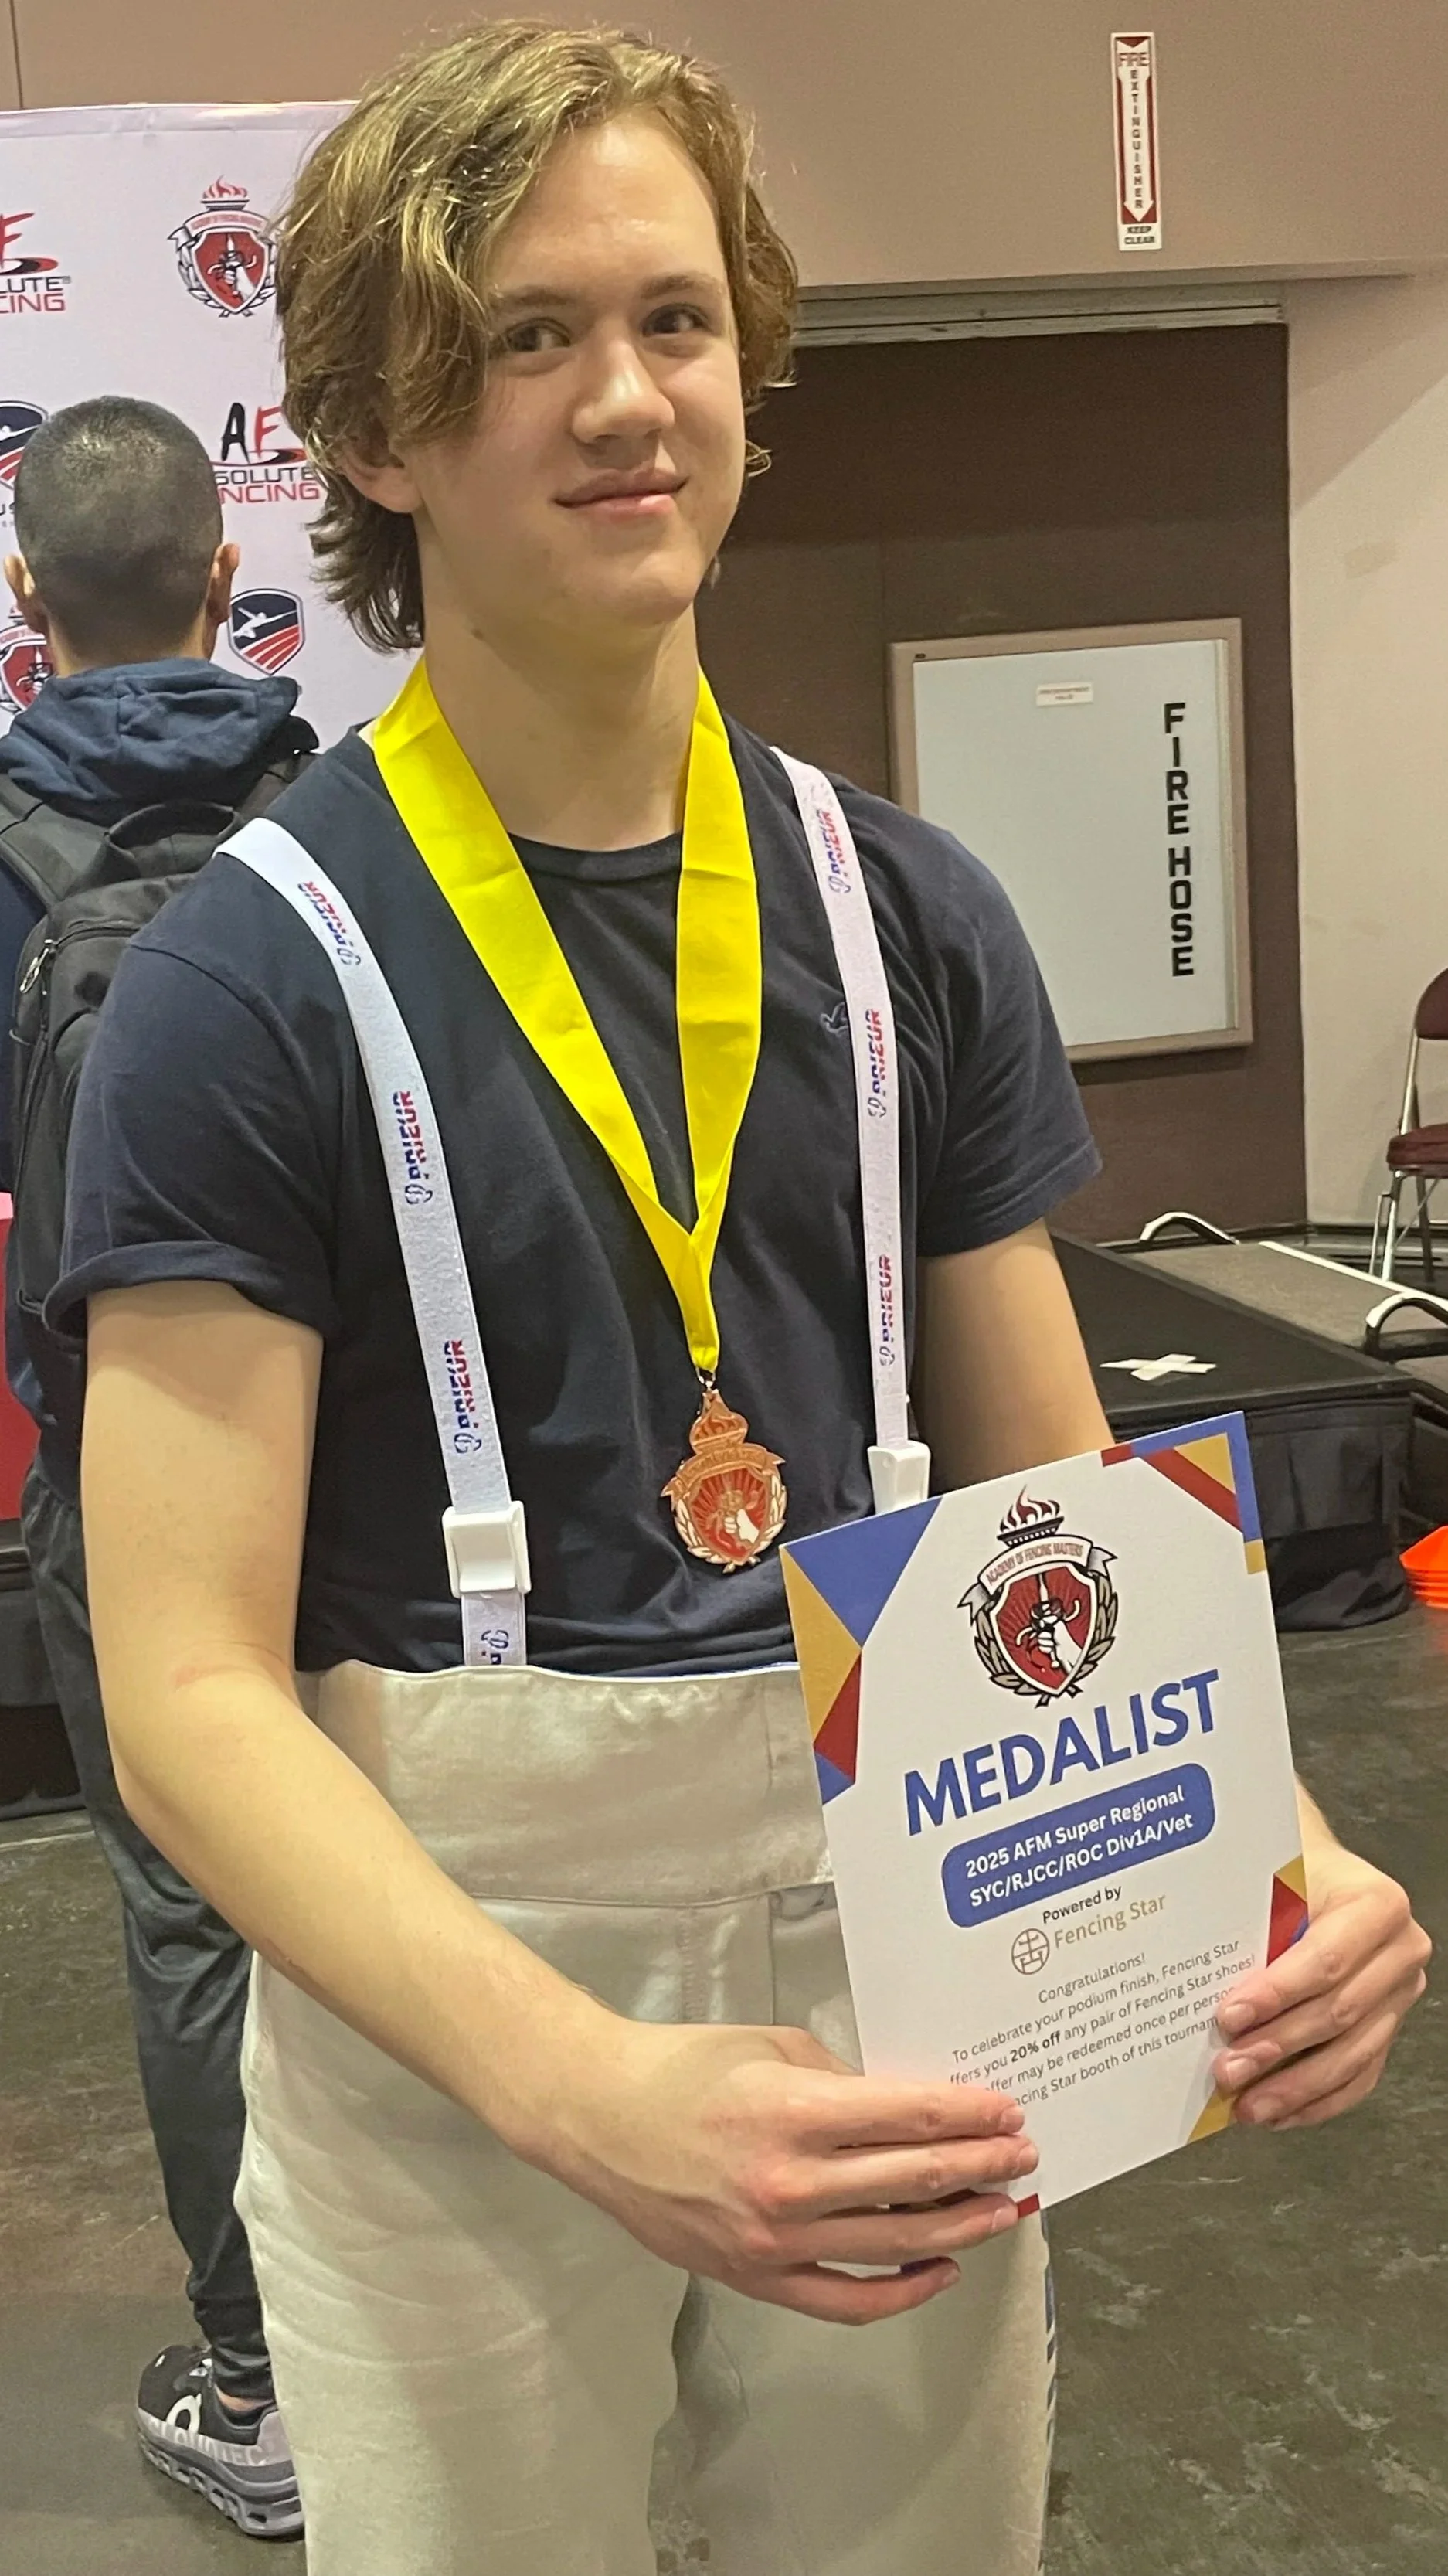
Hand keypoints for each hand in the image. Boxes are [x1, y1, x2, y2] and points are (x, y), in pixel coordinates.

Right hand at [538, 2018, 1038, 2323]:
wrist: (599, 2117)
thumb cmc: (682, 2066)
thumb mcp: (771, 2045)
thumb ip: (839, 2081)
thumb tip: (901, 2113)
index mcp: (794, 2111)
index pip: (912, 2117)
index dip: (971, 2116)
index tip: (1008, 2113)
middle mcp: (791, 2182)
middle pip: (915, 2180)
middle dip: (980, 2165)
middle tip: (1021, 2155)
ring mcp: (774, 2239)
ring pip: (894, 2245)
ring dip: (959, 2227)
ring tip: (1000, 2210)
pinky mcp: (756, 2276)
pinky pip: (846, 2299)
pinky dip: (901, 2292)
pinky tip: (938, 2270)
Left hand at [1213, 1845, 1429, 2129]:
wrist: (1318, 1870)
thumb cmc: (1291, 1870)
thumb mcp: (1276, 1877)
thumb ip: (1253, 1919)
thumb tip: (1197, 1977)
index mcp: (1377, 1905)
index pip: (1326, 1960)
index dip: (1278, 1994)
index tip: (1230, 2017)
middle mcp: (1400, 1951)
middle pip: (1339, 2013)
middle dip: (1278, 2047)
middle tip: (1228, 2069)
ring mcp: (1398, 1994)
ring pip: (1352, 2055)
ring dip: (1295, 2087)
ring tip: (1248, 2104)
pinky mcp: (1388, 2026)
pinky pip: (1360, 2076)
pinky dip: (1317, 2100)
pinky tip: (1279, 2113)